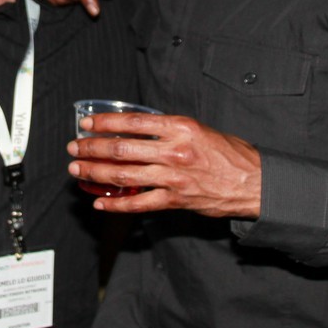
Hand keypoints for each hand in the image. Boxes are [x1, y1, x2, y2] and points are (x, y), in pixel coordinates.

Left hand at [68, 112, 261, 217]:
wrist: (253, 183)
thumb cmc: (229, 154)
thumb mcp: (199, 129)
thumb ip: (169, 130)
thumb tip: (138, 130)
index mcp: (180, 128)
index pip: (133, 122)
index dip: (105, 122)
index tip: (87, 124)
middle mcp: (174, 151)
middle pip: (122, 150)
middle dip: (92, 149)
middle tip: (74, 148)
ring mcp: (173, 178)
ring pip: (124, 176)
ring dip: (96, 173)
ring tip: (78, 170)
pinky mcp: (175, 200)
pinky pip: (139, 204)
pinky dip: (116, 204)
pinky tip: (101, 203)